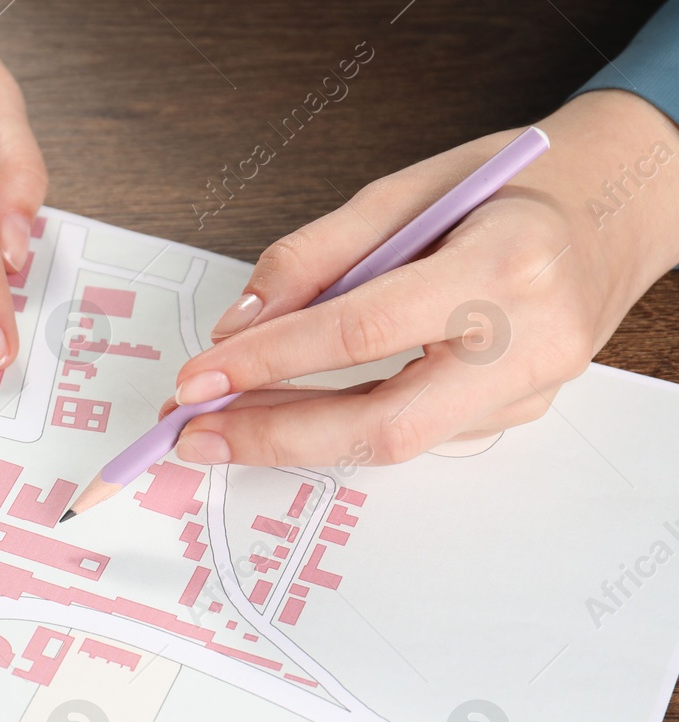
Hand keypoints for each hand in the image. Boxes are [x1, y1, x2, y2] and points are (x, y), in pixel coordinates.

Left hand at [164, 89, 678, 466]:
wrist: (619, 205)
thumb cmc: (514, 186)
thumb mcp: (408, 188)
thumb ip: (316, 255)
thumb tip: (237, 327)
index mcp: (504, 266)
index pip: (361, 332)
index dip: (269, 362)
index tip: (198, 378)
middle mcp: (529, 341)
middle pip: (382, 425)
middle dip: (274, 437)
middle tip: (195, 434)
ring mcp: (531, 389)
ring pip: (395, 442)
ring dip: (298, 436)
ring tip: (225, 424)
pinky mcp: (520, 413)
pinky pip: (416, 431)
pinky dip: (346, 423)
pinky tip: (298, 411)